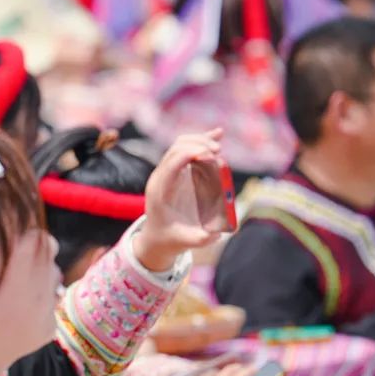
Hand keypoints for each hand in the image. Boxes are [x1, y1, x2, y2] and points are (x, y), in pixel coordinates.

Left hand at [133, 129, 224, 270]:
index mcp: (160, 191)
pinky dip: (201, 141)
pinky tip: (217, 134)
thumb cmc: (170, 239)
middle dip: (197, 144)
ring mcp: (166, 172)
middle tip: (218, 151)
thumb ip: (200, 239)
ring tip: (218, 144)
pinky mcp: (175, 171)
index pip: (171, 162)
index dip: (190, 153)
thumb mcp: (185, 242)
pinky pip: (186, 150)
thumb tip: (216, 233)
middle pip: (176, 148)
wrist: (156, 238)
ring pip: (180, 145)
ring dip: (200, 140)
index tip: (211, 155)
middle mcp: (161, 177)